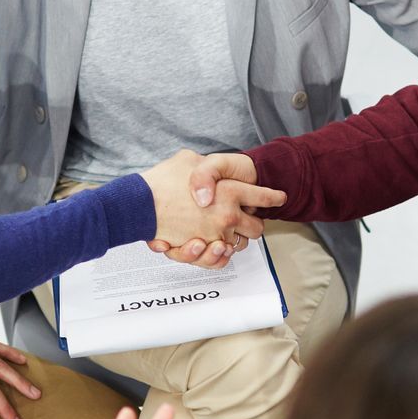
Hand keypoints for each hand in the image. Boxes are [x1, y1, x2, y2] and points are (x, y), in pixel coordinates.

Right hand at [140, 152, 280, 267]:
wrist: (138, 205)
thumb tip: (211, 174)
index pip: (262, 196)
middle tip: (246, 216)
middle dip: (254, 222)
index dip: (273, 197)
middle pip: (257, 227)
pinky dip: (221, 254)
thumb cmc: (161, 181)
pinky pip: (222, 258)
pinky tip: (217, 245)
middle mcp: (228, 215)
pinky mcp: (202, 249)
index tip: (279, 197)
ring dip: (235, 239)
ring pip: (239, 244)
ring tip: (226, 232)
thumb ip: (207, 168)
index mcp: (230, 190)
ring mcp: (216, 235)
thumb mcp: (188, 160)